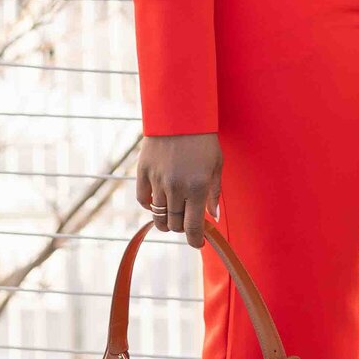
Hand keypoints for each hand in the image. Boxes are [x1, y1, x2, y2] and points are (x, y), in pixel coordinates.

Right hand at [135, 131, 223, 245]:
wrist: (179, 115)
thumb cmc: (203, 140)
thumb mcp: (216, 165)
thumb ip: (214, 193)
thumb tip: (213, 217)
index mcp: (197, 187)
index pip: (193, 227)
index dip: (196, 240)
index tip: (198, 243)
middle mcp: (175, 188)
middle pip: (174, 224)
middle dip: (183, 228)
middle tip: (188, 222)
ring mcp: (157, 181)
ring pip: (158, 215)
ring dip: (167, 220)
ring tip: (174, 215)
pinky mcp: (142, 172)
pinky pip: (143, 200)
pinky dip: (150, 206)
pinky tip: (158, 201)